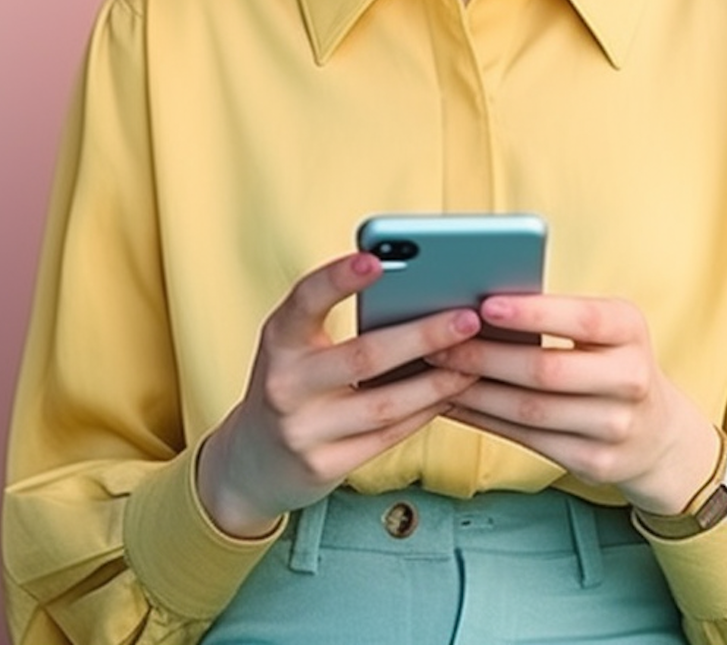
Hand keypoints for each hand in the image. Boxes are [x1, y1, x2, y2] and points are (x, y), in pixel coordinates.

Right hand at [196, 253, 482, 536]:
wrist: (252, 461)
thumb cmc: (292, 384)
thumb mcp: (297, 345)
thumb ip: (335, 320)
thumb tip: (416, 290)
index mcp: (278, 339)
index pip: (305, 299)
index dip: (338, 278)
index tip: (374, 259)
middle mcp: (284, 384)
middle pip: (364, 357)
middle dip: (423, 336)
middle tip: (468, 317)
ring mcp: (302, 430)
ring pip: (384, 405)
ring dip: (437, 382)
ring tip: (474, 360)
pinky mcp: (322, 467)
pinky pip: (386, 437)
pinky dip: (423, 413)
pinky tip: (450, 394)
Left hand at [427, 294, 720, 514]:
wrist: (659, 433)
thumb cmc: (612, 362)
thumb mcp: (606, 329)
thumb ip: (558, 316)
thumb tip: (480, 303)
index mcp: (630, 330)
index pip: (581, 318)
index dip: (532, 314)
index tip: (485, 304)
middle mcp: (630, 379)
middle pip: (546, 370)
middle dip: (485, 356)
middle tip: (439, 342)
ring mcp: (615, 427)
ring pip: (530, 411)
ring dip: (475, 391)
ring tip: (438, 371)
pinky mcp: (594, 463)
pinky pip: (526, 440)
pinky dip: (484, 420)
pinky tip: (456, 403)